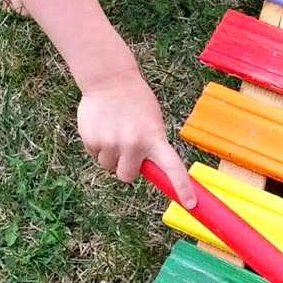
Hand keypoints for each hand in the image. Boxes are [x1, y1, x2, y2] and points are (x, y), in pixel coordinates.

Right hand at [77, 67, 196, 208]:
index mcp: (155, 138)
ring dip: (110, 154)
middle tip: (126, 148)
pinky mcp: (92, 140)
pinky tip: (101, 126)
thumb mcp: (152, 121)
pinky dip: (96, 145)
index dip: (182, 187)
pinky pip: (94, 154)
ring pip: (108, 166)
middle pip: (127, 177)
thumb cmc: (135, 101)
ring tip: (113, 130)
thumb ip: (152, 145)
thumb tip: (151, 171)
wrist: (110, 79)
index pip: (173, 168)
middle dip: (126, 168)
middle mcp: (134, 144)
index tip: (190, 204)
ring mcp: (111, 143)